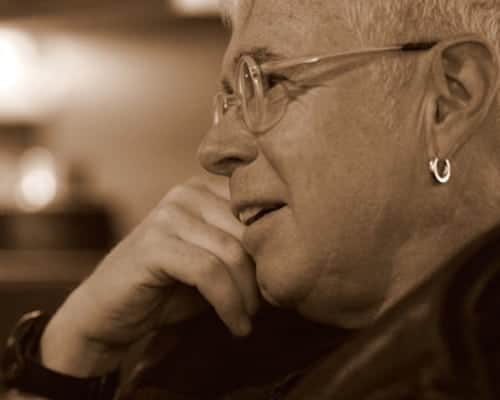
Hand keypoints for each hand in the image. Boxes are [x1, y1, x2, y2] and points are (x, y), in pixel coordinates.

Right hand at [40, 174, 259, 375]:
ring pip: (231, 252)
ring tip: (249, 318)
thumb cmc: (168, 287)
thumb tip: (292, 257)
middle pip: (247, 231)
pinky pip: (208, 272)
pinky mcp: (154, 243)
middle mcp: (186, 192)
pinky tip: (236, 325)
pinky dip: (229, 304)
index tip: (280, 282)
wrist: (109, 310)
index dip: (275, 247)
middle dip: (262, 275)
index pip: (258, 209)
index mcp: (204, 189)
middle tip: (265, 306)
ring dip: (248, 295)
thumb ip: (243, 250)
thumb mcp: (213, 261)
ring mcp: (168, 214)